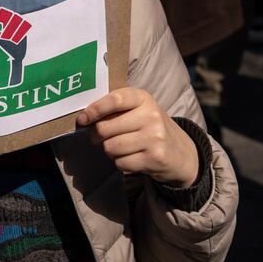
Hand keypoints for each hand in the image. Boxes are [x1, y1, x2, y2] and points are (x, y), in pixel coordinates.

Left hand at [75, 87, 198, 187]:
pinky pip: (120, 163)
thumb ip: (114, 109)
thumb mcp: (138, 110)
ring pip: (110, 147)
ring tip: (121, 147)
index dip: (94, 110)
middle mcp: (151, 115)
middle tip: (100, 137)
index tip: (82, 119)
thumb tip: (83, 119)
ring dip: (109, 150)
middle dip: (97, 136)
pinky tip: (132, 157)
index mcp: (143, 98)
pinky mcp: (154, 158)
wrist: (180, 152)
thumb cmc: (149, 127)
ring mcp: (154, 137)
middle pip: (105, 128)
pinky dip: (120, 163)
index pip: (114, 100)